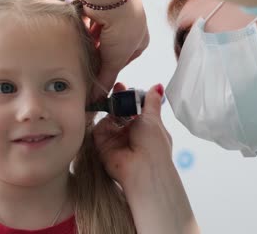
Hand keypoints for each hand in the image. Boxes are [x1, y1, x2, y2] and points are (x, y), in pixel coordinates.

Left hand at [85, 0, 148, 97]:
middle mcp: (129, 29)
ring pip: (98, 36)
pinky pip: (90, 23)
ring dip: (91, 41)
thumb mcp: (116, 61)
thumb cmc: (126, 28)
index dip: (109, 67)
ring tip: (85, 46)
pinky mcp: (101, 9)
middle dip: (99, 54)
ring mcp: (115, 18)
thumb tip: (97, 98)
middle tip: (88, 60)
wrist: (114, 1)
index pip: (122, 60)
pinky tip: (82, 32)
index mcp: (140, 41)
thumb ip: (106, 80)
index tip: (98, 73)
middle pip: (109, 48)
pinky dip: (85, 29)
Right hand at [93, 83, 198, 232]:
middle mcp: (131, 133)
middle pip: (121, 111)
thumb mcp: (154, 119)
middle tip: (118, 87)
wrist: (142, 169)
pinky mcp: (103, 145)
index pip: (136, 108)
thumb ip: (151, 102)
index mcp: (146, 128)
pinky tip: (101, 106)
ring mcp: (116, 139)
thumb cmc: (154, 146)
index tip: (126, 87)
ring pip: (110, 118)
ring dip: (111, 107)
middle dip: (119, 100)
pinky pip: (98, 128)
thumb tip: (157, 87)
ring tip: (113, 98)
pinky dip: (98, 118)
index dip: (131, 97)